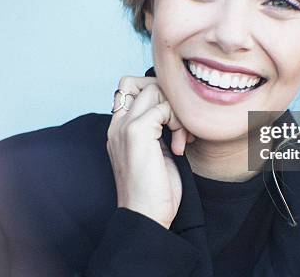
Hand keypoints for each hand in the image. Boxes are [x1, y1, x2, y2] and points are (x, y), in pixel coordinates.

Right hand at [106, 76, 192, 228]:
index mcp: (118, 129)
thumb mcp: (157, 152)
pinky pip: (164, 106)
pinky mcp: (136, 132)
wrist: (146, 216)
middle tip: (181, 128)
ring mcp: (124, 126)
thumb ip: (158, 129)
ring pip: (154, 89)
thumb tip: (177, 109)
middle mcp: (117, 124)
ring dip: (176, 110)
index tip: (173, 123)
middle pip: (143, 82)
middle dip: (170, 99)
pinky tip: (180, 147)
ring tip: (182, 138)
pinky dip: (179, 122)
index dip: (158, 95)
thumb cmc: (155, 191)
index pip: (131, 86)